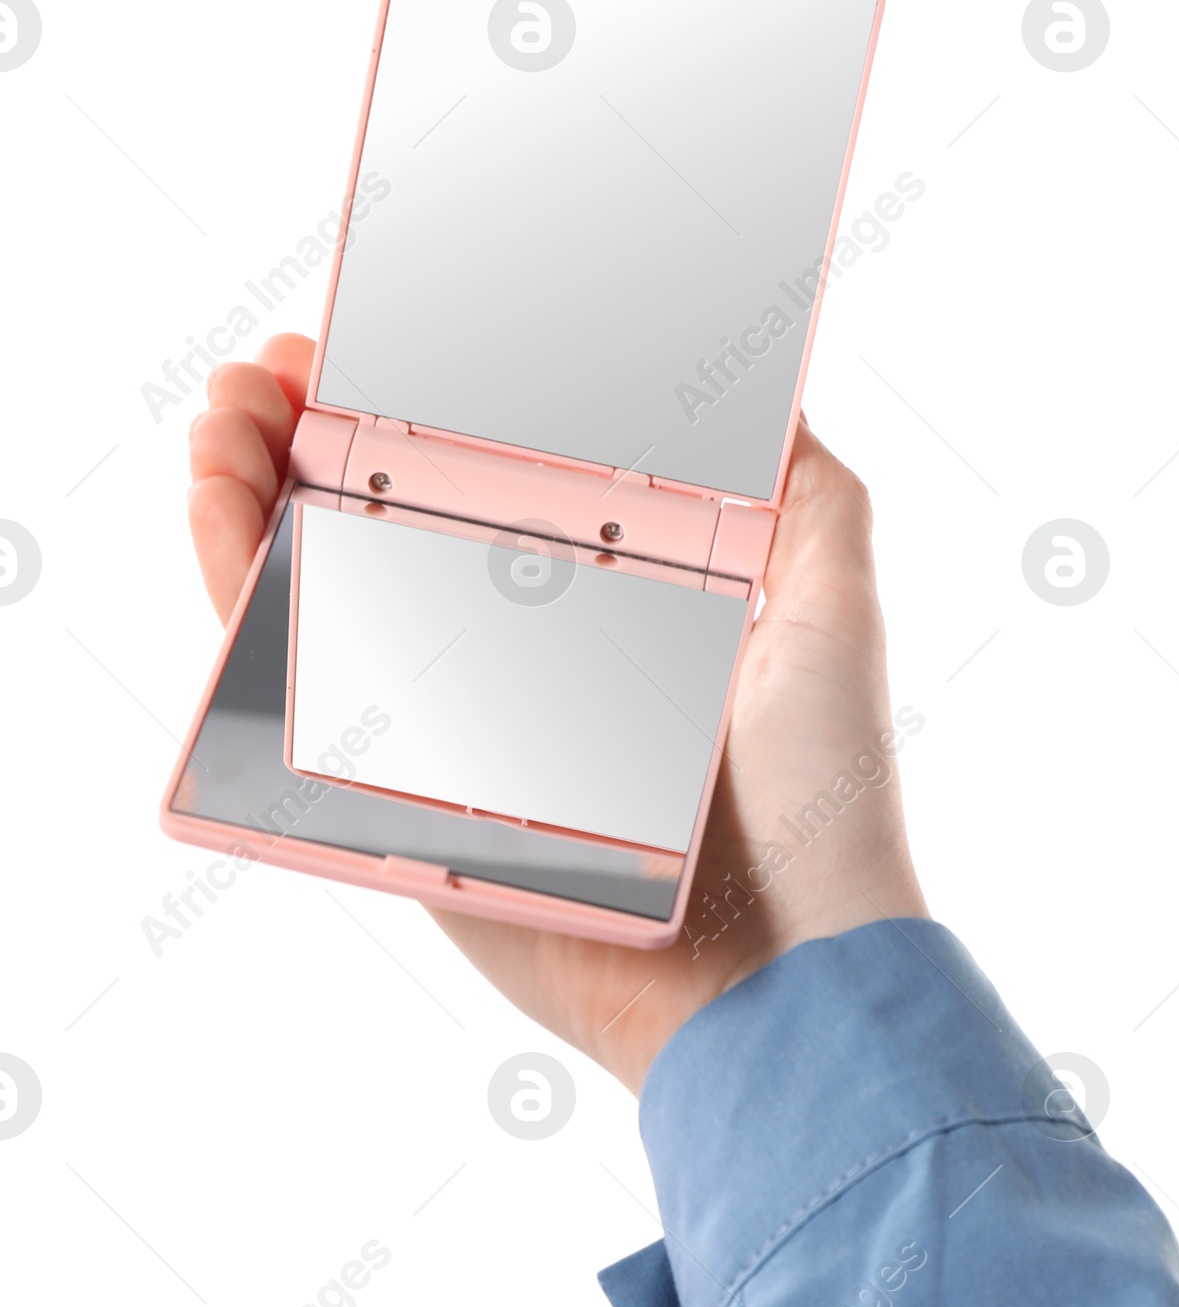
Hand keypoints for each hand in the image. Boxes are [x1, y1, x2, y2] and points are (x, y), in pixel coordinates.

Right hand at [188, 334, 927, 1092]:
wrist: (776, 972)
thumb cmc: (823, 801)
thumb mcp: (833, 615)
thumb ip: (809, 503)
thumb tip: (773, 389)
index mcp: (618, 605)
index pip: (501, 483)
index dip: (432, 411)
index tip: (384, 334)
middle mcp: (526, 658)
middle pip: (390, 524)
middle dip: (321, 433)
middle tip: (281, 365)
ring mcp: (453, 724)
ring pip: (324, 590)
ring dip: (257, 486)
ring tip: (230, 409)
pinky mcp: (395, 795)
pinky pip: (292, 687)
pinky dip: (236, 587)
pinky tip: (217, 501)